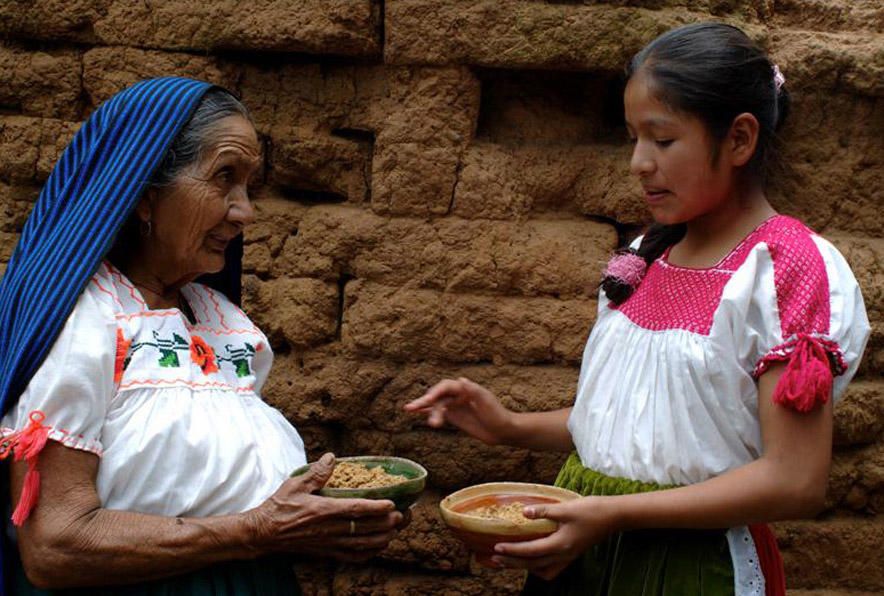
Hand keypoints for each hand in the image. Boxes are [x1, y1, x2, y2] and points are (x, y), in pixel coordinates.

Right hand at [244, 453, 403, 561]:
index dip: (376, 508)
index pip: (356, 510)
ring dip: (383, 538)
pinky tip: (377, 547)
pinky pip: (352, 556)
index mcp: (323, 510)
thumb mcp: (295, 484)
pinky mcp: (326, 552)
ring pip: (363, 545)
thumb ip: (316, 472)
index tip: (393, 503)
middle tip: (404, 515)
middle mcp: (329, 529)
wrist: (264, 533)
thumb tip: (332, 457)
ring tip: (396, 529)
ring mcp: (329, 543)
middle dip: (388, 523)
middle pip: (366, 529)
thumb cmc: (279, 506)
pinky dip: (368, 553)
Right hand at [404, 377, 513, 444]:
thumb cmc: (498, 414)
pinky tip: (416, 413)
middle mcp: (458, 394)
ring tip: (431, 424)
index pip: (445, 387)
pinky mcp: (454, 416)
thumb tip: (461, 380)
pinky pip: (438, 413)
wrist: (503, 431)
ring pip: (436, 406)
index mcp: (465, 388)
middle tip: (410, 407)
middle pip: (437, 395)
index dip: (435, 392)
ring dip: (429, 413)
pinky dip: (427, 413)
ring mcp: (455, 405)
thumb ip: (474, 391)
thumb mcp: (487, 402)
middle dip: (424, 401)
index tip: (427, 401)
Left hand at [491, 497, 617, 580]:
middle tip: (495, 559)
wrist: (612, 516)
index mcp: (561, 544)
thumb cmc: (591, 510)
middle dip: (513, 563)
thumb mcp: (566, 508)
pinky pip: (552, 568)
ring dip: (524, 567)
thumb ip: (544, 511)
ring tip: (509, 561)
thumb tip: (523, 512)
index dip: (512, 550)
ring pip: (542, 570)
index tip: (497, 548)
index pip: (531, 551)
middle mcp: (563, 555)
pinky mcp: (571, 554)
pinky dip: (539, 568)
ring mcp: (568, 557)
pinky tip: (532, 560)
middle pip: (533, 565)